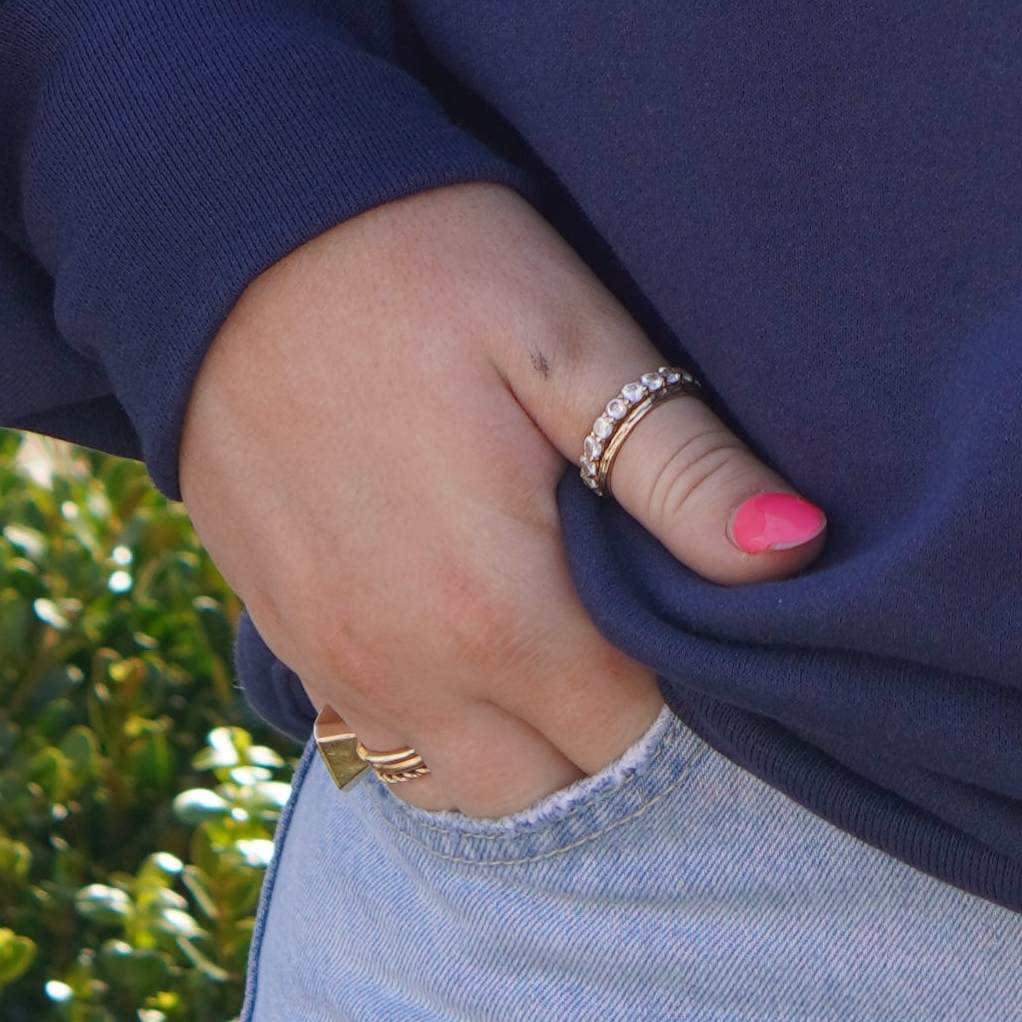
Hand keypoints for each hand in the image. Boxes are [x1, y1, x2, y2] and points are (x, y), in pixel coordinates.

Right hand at [174, 178, 825, 817]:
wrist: (224, 233)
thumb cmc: (421, 264)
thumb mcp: (567, 335)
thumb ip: (679, 463)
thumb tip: (796, 552)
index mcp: (499, 611)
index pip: (635, 735)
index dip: (691, 689)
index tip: (709, 618)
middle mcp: (410, 670)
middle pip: (553, 788)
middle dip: (614, 733)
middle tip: (651, 626)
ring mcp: (335, 665)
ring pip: (462, 787)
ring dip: (526, 743)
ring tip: (571, 639)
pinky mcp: (284, 638)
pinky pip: (383, 742)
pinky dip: (443, 722)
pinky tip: (476, 634)